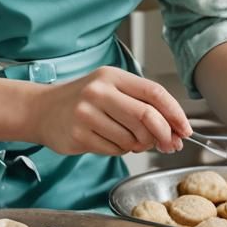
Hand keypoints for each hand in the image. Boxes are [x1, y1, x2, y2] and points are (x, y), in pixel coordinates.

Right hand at [32, 66, 190, 156]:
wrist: (41, 109)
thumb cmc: (82, 100)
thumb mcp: (109, 89)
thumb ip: (140, 104)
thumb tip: (174, 130)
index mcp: (112, 76)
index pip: (154, 93)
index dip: (175, 113)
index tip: (185, 130)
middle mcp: (99, 91)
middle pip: (147, 117)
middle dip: (163, 135)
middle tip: (167, 145)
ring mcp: (87, 113)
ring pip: (133, 138)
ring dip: (139, 145)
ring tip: (129, 139)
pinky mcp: (79, 135)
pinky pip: (115, 150)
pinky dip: (121, 150)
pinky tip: (111, 141)